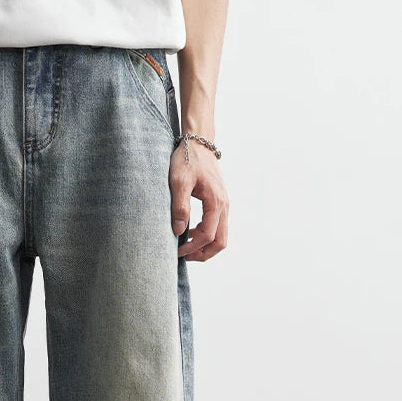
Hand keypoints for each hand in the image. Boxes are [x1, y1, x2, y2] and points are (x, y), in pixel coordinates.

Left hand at [169, 139, 228, 261]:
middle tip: (184, 256)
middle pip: (221, 242)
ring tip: (186, 246)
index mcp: (216, 202)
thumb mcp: (178, 182)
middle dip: (203, 254)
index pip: (207, 235)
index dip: (192, 248)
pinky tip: (190, 231)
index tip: (176, 251)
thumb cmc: (187, 160)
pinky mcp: (220, 203)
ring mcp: (224, 205)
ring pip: (221, 236)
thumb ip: (180, 206)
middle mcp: (224, 206)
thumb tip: (179, 231)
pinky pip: (218, 226)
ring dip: (205, 246)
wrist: (198, 144)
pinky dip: (207, 235)